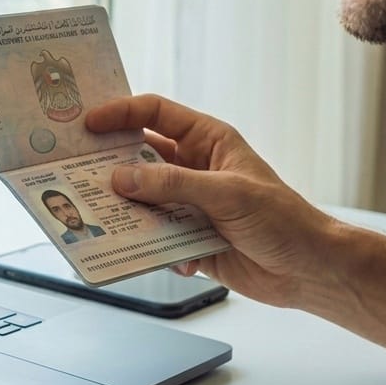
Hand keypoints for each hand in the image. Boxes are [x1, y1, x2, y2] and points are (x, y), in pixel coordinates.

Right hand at [85, 94, 341, 308]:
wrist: (311, 271)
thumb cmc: (283, 220)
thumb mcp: (226, 193)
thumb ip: (172, 184)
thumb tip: (122, 178)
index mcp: (208, 141)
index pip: (156, 113)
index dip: (121, 113)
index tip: (88, 123)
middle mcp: (195, 168)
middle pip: (140, 156)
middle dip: (110, 163)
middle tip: (74, 168)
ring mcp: (190, 204)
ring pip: (143, 199)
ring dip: (125, 209)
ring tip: (99, 215)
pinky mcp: (188, 239)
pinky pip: (154, 237)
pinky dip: (151, 246)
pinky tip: (162, 255)